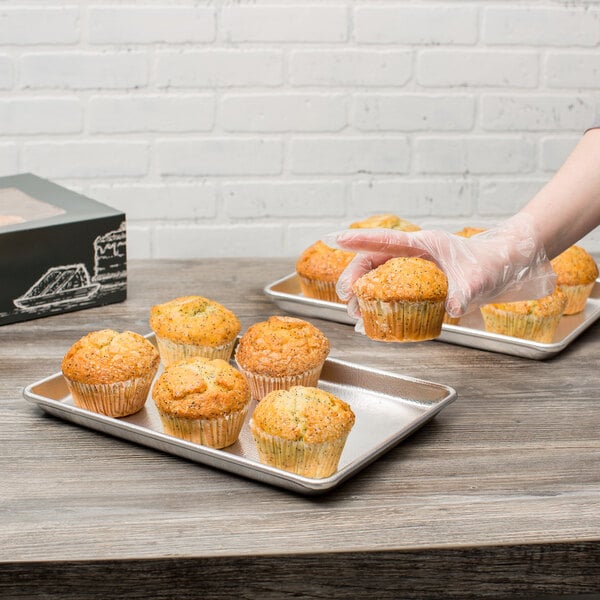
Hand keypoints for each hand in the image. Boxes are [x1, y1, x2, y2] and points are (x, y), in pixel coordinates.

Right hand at [330, 213, 556, 317]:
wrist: (500, 270)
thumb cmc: (489, 266)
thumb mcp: (479, 279)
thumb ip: (466, 292)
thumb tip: (453, 307)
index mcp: (424, 244)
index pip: (387, 240)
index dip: (361, 240)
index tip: (338, 239)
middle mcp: (412, 255)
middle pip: (372, 260)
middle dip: (354, 276)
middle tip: (347, 298)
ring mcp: (411, 270)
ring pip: (376, 276)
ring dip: (362, 293)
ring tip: (356, 313)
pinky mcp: (413, 286)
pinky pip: (386, 292)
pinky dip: (375, 304)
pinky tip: (369, 319)